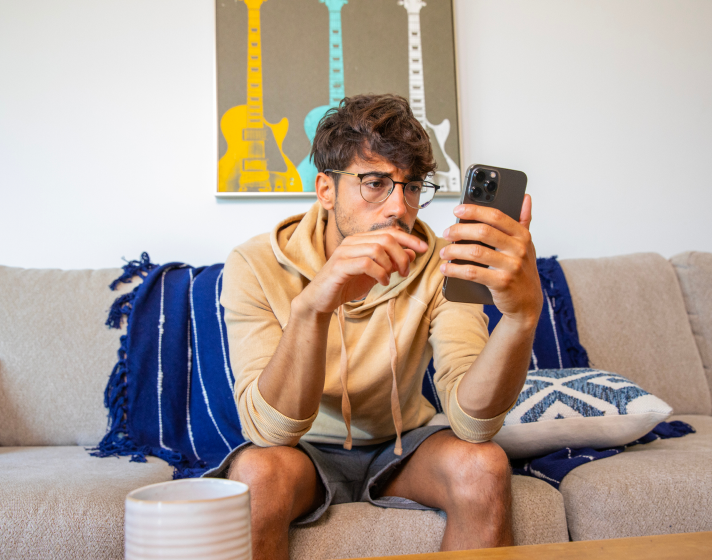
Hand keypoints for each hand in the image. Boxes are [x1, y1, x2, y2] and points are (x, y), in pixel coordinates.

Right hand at [295, 228, 428, 316]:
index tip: (424, 248)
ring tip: (393, 278)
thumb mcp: (374, 273)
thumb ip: (391, 262)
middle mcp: (352, 242)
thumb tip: (412, 252)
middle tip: (406, 272)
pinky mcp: (339, 266)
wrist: (320, 300)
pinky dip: (380, 272)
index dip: (409, 238)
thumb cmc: (345, 284)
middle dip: (402, 255)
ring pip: (377, 248)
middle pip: (386, 239)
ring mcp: (344, 252)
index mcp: (361, 240)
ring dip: (391, 265)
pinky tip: (382, 282)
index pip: (390, 232)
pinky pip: (366, 263)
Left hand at [439, 195, 541, 327]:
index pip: (496, 216)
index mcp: (522, 235)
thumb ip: (524, 221)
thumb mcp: (526, 245)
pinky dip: (455, 270)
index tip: (457, 210)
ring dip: (454, 251)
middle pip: (483, 232)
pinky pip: (473, 273)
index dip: (475, 211)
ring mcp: (511, 267)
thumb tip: (525, 198)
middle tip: (447, 233)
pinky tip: (446, 268)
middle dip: (460, 230)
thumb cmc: (522, 270)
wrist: (528, 302)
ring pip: (475, 252)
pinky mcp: (502, 283)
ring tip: (444, 252)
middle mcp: (519, 249)